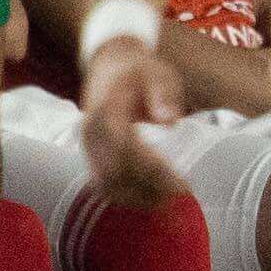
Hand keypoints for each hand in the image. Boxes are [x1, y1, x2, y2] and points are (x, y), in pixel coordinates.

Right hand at [81, 34, 192, 208]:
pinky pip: (104, 185)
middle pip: (115, 174)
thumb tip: (169, 121)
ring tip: (171, 204)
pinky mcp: (91, 156)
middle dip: (148, 190)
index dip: (154, 171)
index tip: (182, 185)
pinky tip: (152, 201)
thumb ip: (164, 93)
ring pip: (107, 185)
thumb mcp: (157, 72)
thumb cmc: (140, 71)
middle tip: (182, 197)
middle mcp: (90, 134)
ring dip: (137, 199)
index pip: (126, 150)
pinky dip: (126, 197)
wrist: (110, 66)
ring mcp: (88, 147)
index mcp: (105, 113)